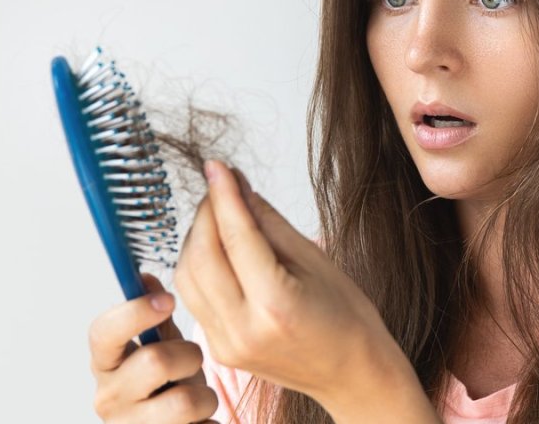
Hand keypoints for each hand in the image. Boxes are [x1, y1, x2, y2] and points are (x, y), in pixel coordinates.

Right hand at [88, 273, 219, 422]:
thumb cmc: (164, 384)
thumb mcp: (160, 344)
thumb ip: (153, 313)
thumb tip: (145, 277)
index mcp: (105, 364)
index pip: (104, 332)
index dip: (135, 312)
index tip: (168, 300)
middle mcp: (108, 398)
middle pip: (155, 361)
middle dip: (189, 356)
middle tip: (192, 361)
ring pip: (185, 402)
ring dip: (204, 395)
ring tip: (198, 397)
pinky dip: (209, 422)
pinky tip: (199, 422)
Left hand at [173, 160, 413, 415]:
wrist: (351, 372)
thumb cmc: (346, 317)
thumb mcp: (315, 259)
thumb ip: (268, 222)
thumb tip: (237, 186)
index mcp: (275, 306)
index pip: (236, 237)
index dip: (223, 195)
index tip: (217, 166)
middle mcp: (243, 329)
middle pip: (201, 256)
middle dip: (206, 213)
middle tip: (221, 187)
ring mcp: (226, 344)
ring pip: (187, 276)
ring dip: (196, 237)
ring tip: (220, 216)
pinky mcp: (218, 349)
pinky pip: (192, 296)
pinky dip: (197, 264)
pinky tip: (216, 248)